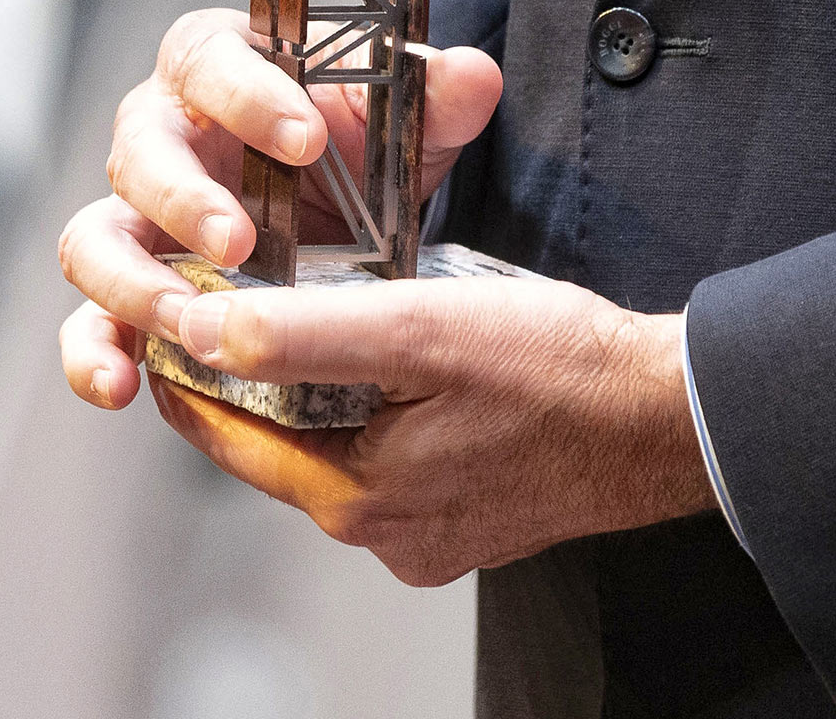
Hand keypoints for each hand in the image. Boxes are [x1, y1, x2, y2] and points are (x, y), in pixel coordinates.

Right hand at [57, 7, 502, 406]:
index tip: (304, 140)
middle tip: (240, 241)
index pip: (209, 61)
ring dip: (131, 281)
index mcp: (217, 66)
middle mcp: (159, 132)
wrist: (330, 197)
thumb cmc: (346, 141)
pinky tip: (121, 386)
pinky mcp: (132, 284)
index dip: (247, 97)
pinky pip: (88, 317)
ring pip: (95, 237)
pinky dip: (92, 352)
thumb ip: (433, 96)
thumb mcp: (397, 119)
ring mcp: (136, 213)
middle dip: (184, 198)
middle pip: (138, 150)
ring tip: (185, 320)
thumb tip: (474, 76)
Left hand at [61, 271, 716, 582]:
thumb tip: (203, 328)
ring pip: (331, 451)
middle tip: (242, 300)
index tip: (169, 312)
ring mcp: (423, 535)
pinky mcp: (459, 521)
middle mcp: (381, 533)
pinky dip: (371, 414)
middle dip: (253, 376)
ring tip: (318, 319)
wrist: (665, 416)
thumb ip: (303, 330)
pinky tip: (395, 369)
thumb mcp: (419, 325)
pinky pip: (384, 463)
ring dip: (316, 392)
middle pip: (275, 446)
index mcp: (355, 496)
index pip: (225, 435)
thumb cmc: (559, 366)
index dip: (188, 370)